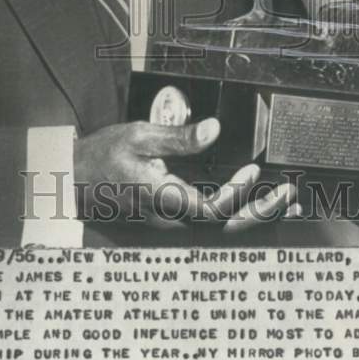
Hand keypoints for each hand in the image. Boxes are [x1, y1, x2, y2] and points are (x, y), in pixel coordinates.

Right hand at [74, 118, 298, 231]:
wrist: (70, 181)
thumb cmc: (99, 158)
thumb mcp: (138, 136)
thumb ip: (179, 137)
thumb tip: (215, 130)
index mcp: (162, 199)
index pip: (211, 210)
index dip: (238, 195)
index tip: (253, 169)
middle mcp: (168, 220)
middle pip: (224, 229)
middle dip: (260, 214)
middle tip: (288, 196)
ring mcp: (168, 225)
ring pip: (219, 229)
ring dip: (252, 216)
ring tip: (281, 201)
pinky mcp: (168, 220)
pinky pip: (208, 223)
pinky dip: (234, 214)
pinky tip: (250, 201)